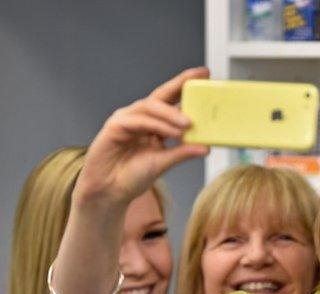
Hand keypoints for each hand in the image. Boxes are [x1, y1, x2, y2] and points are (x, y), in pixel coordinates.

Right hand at [76, 67, 210, 206]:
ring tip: (189, 124)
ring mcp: (126, 120)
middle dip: (180, 84)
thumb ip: (183, 152)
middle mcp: (139, 117)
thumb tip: (207, 147)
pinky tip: (173, 133)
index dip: (185, 86)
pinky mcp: (114, 127)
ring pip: (151, 107)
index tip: (205, 74)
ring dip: (172, 114)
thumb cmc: (134, 175)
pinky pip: (139, 121)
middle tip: (199, 77)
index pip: (171, 100)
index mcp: (152, 122)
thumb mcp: (164, 162)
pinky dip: (157, 125)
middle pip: (161, 95)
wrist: (110, 192)